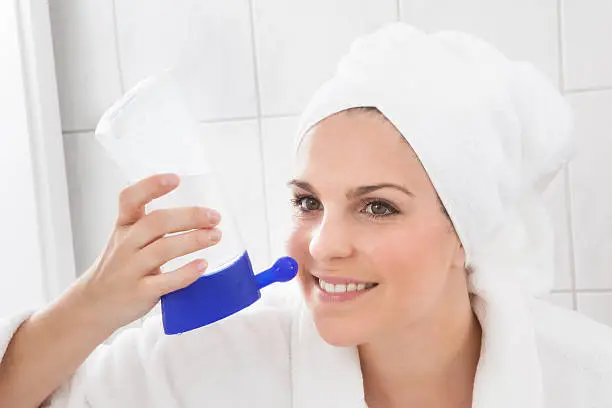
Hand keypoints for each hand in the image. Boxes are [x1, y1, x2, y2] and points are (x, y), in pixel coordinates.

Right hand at [76, 173, 221, 331]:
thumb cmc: (121, 266)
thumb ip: (152, 225)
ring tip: (215, 236)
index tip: (175, 178)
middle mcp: (125, 244)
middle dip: (189, 216)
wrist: (94, 305)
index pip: (130, 199)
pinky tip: (203, 265)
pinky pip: (165, 281)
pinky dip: (186, 273)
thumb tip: (200, 213)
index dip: (151, 186)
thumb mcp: (127, 239)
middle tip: (215, 217)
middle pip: (157, 222)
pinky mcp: (139, 293)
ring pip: (163, 249)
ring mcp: (130, 269)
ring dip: (193, 240)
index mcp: (124, 226)